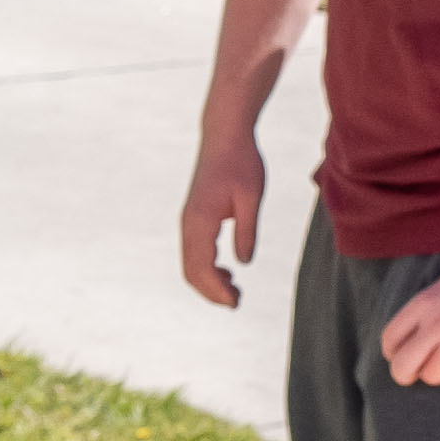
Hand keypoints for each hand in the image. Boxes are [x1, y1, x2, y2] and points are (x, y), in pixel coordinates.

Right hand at [178, 132, 266, 308]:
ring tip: (234, 291)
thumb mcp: (251, 197)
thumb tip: (244, 263)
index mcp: (200, 221)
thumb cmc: (242, 162)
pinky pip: (195, 251)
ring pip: (190, 262)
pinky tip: (228, 271)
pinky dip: (207, 267)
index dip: (216, 290)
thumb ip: (247, 230)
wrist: (224, 136)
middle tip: (236, 304)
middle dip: (211, 291)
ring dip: (209, 281)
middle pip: (191, 271)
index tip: (235, 303)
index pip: (202, 267)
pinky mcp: (194, 217)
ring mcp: (189, 220)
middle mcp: (188, 223)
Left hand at [379, 246, 439, 387]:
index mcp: (424, 303)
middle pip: (402, 366)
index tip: (404, 354)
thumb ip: (425, 311)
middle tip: (417, 372)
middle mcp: (438, 322)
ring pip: (432, 377)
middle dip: (406, 374)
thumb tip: (410, 342)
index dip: (393, 352)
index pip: (390, 340)